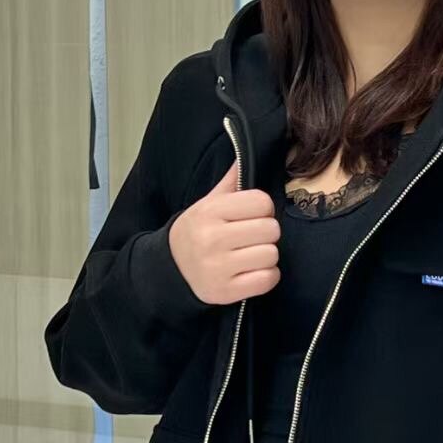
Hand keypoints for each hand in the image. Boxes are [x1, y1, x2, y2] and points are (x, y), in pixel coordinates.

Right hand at [168, 162, 281, 304]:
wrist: (171, 269)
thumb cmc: (198, 232)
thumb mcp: (208, 203)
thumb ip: (232, 181)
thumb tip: (249, 151)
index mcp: (210, 211)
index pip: (262, 202)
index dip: (263, 209)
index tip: (252, 216)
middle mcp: (212, 239)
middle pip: (271, 230)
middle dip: (266, 233)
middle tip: (251, 237)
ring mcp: (218, 267)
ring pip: (271, 255)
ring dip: (266, 256)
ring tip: (249, 254)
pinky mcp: (226, 291)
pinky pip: (268, 279)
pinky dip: (266, 276)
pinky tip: (251, 272)